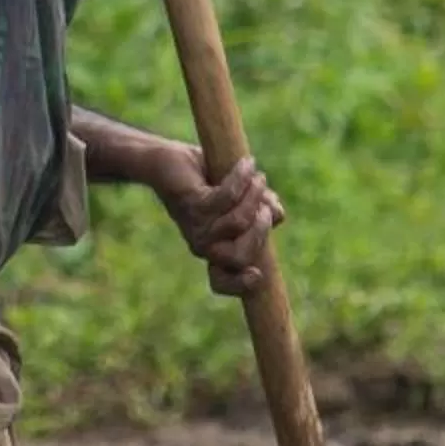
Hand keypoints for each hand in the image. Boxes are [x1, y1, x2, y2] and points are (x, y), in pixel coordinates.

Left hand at [152, 147, 284, 297]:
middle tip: (264, 205)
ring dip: (255, 195)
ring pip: (239, 222)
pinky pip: (227, 196)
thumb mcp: (243, 197)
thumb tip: (278, 215)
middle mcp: (203, 244)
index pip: (221, 282)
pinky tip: (247, 163)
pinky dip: (242, 177)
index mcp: (214, 249)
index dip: (240, 285)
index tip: (258, 275)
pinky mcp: (192, 203)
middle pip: (241, 257)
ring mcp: (196, 226)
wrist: (167, 160)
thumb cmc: (206, 180)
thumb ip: (263, 209)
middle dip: (261, 230)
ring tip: (257, 177)